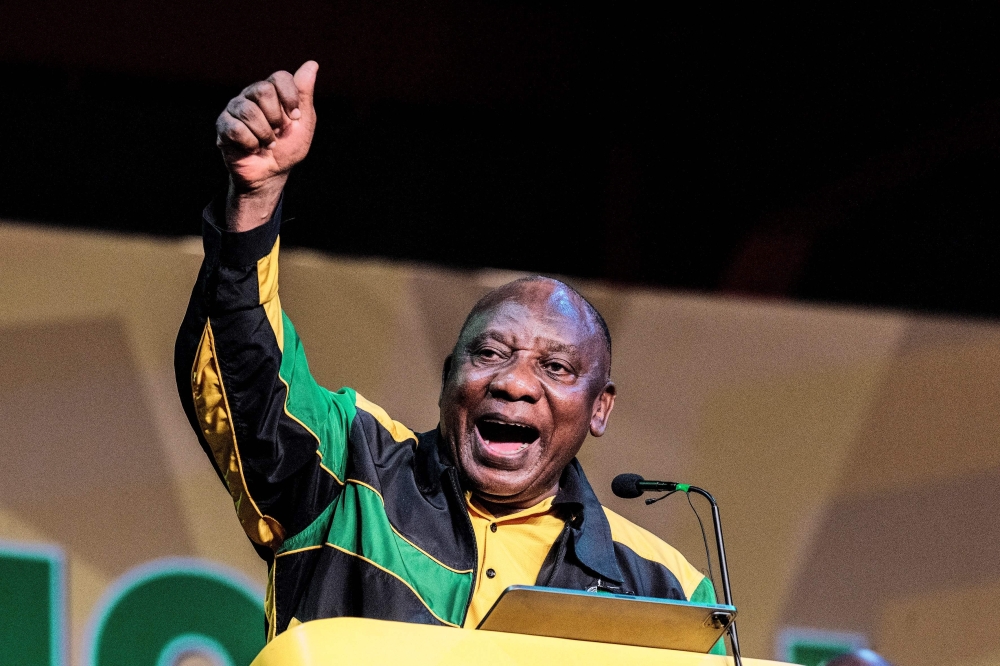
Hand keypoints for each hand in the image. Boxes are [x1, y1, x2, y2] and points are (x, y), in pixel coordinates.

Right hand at [215, 61, 317, 230]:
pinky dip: (251, 144)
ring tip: (267, 143)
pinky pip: (236, 129)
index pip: (280, 77)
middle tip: (277, 132)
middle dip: (276, 118)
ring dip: (264, 134)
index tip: (295, 118)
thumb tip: (312, 64)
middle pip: (262, 90)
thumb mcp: (303, 123)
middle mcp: (251, 95)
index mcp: (272, 91)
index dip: (290, 98)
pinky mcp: (223, 125)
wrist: (271, 174)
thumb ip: (304, 95)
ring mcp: (235, 108)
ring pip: (248, 111)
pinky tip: (252, 148)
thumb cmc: (287, 147)